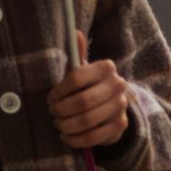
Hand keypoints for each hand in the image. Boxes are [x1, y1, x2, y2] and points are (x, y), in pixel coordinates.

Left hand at [47, 31, 129, 148]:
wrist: (113, 108)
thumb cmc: (90, 86)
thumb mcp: (83, 70)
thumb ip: (77, 54)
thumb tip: (74, 31)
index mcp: (106, 67)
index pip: (76, 78)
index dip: (59, 91)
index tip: (50, 98)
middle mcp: (118, 85)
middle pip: (82, 101)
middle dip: (62, 110)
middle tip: (52, 113)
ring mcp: (121, 106)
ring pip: (87, 120)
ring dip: (67, 125)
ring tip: (58, 125)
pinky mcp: (120, 126)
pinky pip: (93, 137)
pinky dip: (76, 139)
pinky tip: (67, 137)